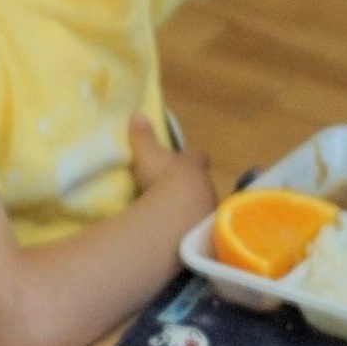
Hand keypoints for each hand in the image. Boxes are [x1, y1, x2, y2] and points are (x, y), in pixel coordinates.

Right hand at [127, 107, 215, 224]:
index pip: (199, 156)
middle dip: (193, 185)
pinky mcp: (204, 231)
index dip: (193, 156)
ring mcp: (208, 209)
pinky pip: (197, 226)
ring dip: (193, 208)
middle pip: (203, 182)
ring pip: (203, 205)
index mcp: (195, 165)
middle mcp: (207, 185)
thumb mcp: (148, 153)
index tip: (185, 158)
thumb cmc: (161, 177)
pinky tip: (179, 231)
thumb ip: (143, 136)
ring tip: (177, 214)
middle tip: (178, 190)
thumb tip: (138, 114)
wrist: (175, 213)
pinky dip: (190, 226)